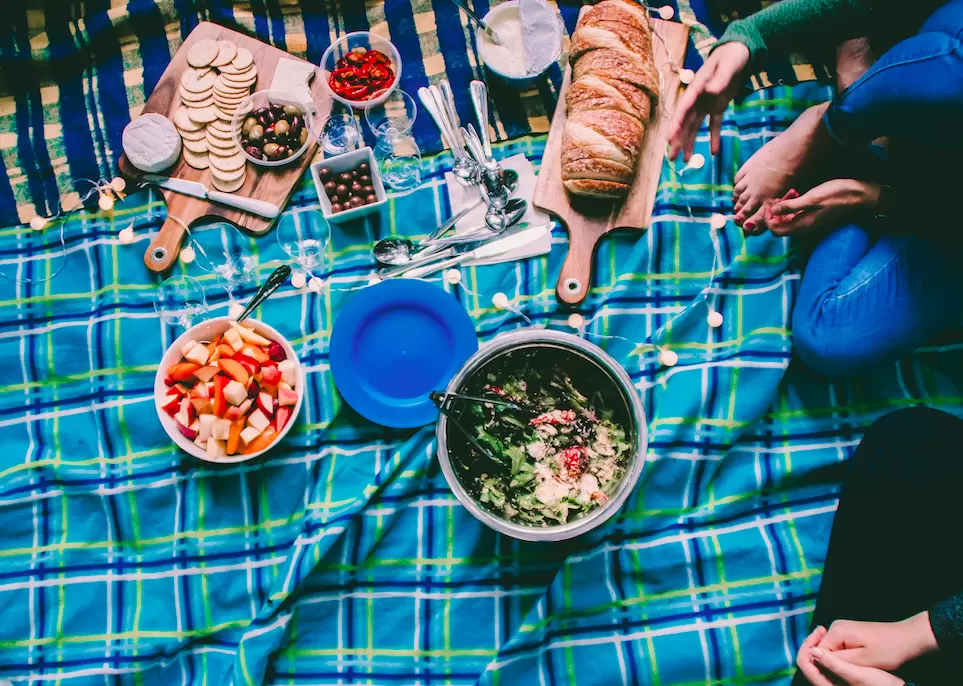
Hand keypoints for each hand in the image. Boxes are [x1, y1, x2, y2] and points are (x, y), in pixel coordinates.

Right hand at [668, 42, 749, 160]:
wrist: (740, 51)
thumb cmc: (732, 55)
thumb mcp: (728, 65)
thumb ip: (720, 78)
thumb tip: (711, 90)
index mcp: (696, 88)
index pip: (683, 109)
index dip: (676, 124)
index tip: (670, 138)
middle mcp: (698, 99)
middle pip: (685, 122)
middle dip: (678, 140)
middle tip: (672, 158)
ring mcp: (706, 104)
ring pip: (694, 127)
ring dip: (690, 143)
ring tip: (685, 162)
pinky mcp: (717, 106)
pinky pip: (714, 125)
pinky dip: (714, 138)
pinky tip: (714, 153)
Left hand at [764, 179, 879, 235]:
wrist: (858, 193)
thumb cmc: (836, 195)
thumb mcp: (811, 199)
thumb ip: (791, 206)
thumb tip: (773, 210)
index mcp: (802, 226)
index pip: (775, 230)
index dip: (768, 219)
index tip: (768, 204)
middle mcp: (804, 226)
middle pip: (779, 225)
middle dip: (774, 212)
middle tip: (776, 197)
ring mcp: (808, 220)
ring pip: (787, 218)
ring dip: (782, 207)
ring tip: (788, 193)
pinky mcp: (812, 213)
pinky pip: (795, 213)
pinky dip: (791, 204)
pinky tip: (795, 193)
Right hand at [818, 614, 938, 671]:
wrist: (909, 637)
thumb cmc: (889, 650)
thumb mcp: (863, 660)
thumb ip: (836, 659)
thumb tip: (812, 654)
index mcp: (837, 631)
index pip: (817, 652)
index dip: (825, 667)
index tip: (840, 677)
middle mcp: (836, 626)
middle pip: (823, 650)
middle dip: (832, 664)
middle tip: (851, 674)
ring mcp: (842, 628)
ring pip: (831, 650)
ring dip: (840, 661)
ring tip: (857, 668)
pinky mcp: (849, 632)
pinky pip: (839, 647)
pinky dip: (846, 657)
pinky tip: (859, 663)